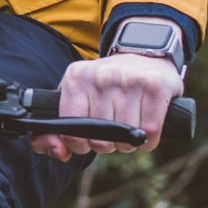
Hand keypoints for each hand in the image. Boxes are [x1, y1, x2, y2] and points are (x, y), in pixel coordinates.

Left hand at [41, 53, 183, 160]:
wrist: (144, 54)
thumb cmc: (106, 86)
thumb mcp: (75, 99)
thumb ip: (53, 133)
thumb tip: (60, 153)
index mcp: (75, 78)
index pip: (71, 132)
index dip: (80, 144)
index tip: (88, 138)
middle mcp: (100, 76)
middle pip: (101, 140)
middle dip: (108, 143)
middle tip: (113, 129)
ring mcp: (128, 79)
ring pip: (126, 138)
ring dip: (129, 142)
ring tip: (130, 124)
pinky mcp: (154, 86)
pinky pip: (149, 133)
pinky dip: (149, 140)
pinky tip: (146, 125)